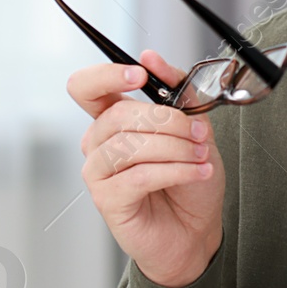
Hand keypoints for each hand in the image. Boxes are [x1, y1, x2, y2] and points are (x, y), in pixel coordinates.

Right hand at [69, 50, 224, 287]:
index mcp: (113, 120)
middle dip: (167, 120)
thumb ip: (176, 92)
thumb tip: (151, 57)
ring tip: (200, 157)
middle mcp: (99, 143)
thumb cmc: (188, 181)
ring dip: (175, 148)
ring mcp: (99, 172)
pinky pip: (139, 175)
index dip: (107, 75)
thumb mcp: (192, 128)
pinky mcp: (108, 199)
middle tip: (196, 132)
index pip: (86, 87)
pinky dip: (176, 170)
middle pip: (118, 114)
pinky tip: (196, 172)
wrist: (196, 229)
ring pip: (130, 145)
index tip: (140, 74)